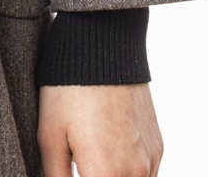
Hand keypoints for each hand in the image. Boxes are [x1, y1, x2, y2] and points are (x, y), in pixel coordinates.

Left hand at [38, 84, 162, 176]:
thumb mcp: (49, 135)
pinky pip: (147, 175)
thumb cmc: (69, 88)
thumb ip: (55, 176)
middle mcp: (135, 172)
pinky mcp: (158, 146)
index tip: (72, 173)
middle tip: (81, 166)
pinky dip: (129, 174)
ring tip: (93, 160)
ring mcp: (151, 160)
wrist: (103, 45)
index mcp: (105, 174)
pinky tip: (108, 156)